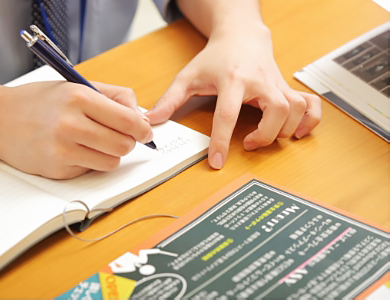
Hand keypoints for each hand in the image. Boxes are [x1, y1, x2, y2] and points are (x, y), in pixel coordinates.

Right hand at [0, 81, 152, 178]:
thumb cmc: (41, 101)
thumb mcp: (76, 86)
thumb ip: (114, 96)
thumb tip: (142, 116)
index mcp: (79, 98)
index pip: (128, 121)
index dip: (143, 129)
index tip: (145, 131)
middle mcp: (71, 124)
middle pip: (124, 145)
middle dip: (128, 142)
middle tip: (120, 136)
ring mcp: (62, 149)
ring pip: (112, 162)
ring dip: (111, 154)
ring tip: (96, 142)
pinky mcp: (57, 169)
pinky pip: (91, 170)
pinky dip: (91, 162)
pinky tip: (75, 150)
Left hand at [147, 24, 320, 168]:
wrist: (241, 36)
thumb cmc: (215, 57)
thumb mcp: (188, 76)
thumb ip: (170, 99)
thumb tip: (151, 120)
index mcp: (232, 79)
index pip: (227, 114)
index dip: (222, 141)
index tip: (217, 161)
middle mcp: (259, 81)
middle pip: (277, 111)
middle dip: (265, 135)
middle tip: (249, 143)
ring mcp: (277, 84)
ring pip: (296, 109)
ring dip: (285, 130)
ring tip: (265, 136)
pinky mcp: (286, 88)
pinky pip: (310, 105)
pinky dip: (309, 121)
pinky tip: (296, 131)